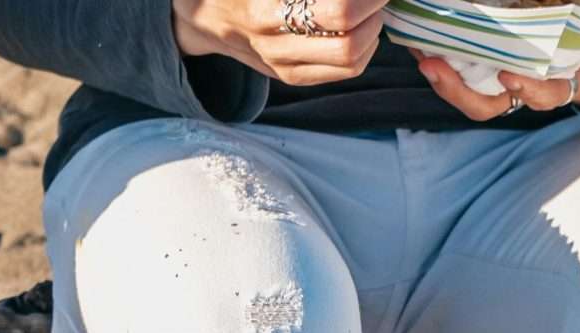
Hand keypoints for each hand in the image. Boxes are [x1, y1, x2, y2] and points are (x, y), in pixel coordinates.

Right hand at [173, 0, 389, 87]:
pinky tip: (361, 27)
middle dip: (376, 13)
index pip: (337, 13)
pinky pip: (344, 72)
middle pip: (350, 45)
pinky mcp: (291, 76)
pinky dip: (365, 48)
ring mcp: (282, 66)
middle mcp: (274, 45)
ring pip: (352, 63)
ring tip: (371, 8)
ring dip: (374, 32)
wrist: (203, 17)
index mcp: (265, 12)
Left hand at [413, 0, 579, 120]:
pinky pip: (475, 70)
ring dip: (445, 77)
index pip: (546, 95)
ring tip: (417, 52)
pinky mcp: (513, 62)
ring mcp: (525, 76)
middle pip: (494, 105)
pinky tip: (428, 39)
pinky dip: (451, 59)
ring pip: (476, 92)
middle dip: (459, 92)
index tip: (512, 72)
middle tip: (431, 64)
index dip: (529, 88)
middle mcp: (544, 85)